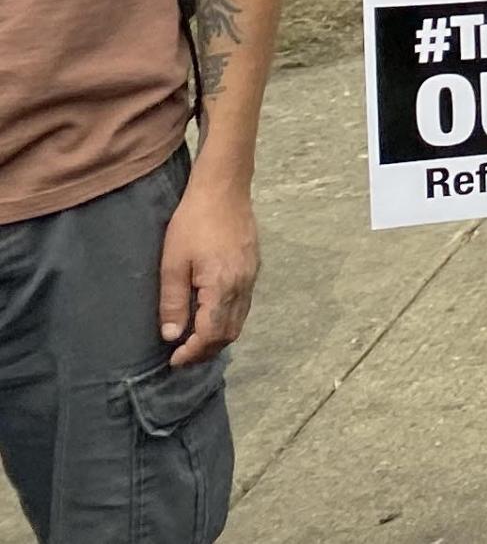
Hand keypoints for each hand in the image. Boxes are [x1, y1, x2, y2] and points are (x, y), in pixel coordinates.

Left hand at [158, 176, 257, 364]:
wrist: (224, 188)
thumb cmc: (193, 223)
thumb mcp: (172, 263)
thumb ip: (173, 302)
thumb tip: (172, 336)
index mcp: (222, 286)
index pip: (211, 334)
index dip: (193, 352)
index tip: (174, 359)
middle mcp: (242, 284)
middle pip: (230, 332)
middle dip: (206, 349)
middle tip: (182, 354)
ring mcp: (251, 275)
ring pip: (240, 319)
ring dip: (218, 336)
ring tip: (194, 338)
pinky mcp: (253, 265)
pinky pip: (243, 303)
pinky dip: (228, 318)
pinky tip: (210, 313)